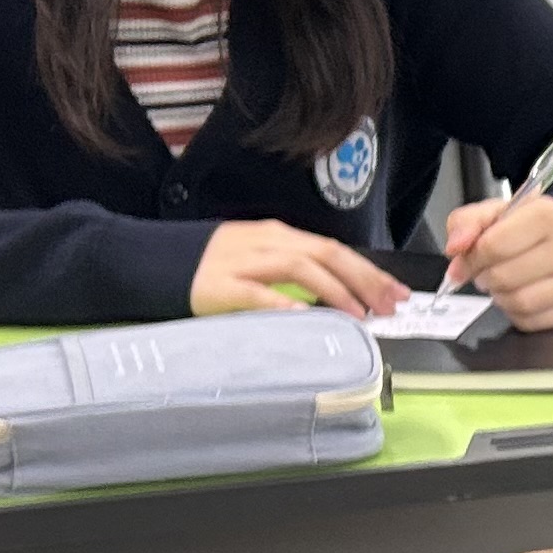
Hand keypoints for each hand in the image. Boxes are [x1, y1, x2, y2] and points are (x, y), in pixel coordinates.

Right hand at [193, 219, 406, 317]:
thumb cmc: (214, 267)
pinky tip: (305, 315)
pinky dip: (283, 302)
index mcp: (279, 237)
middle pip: (325, 253)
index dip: (369, 271)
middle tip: (388, 305)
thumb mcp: (261, 262)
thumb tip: (342, 294)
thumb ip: (296, 273)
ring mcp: (243, 261)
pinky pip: (257, 293)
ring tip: (357, 313)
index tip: (396, 292)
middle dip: (363, 279)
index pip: (334, 249)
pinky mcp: (221, 284)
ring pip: (299, 266)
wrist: (156, 261)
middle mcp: (267, 242)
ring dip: (333, 290)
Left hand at [440, 192, 552, 330]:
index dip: (470, 258)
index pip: (493, 246)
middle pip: (503, 277)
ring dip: (499, 296)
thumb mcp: (495, 212)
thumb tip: (455, 248)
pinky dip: (515, 313)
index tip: (463, 262)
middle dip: (484, 277)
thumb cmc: (529, 226)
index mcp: (546, 215)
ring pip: (518, 302)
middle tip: (485, 271)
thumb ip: (466, 223)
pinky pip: (530, 321)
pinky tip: (518, 294)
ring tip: (502, 282)